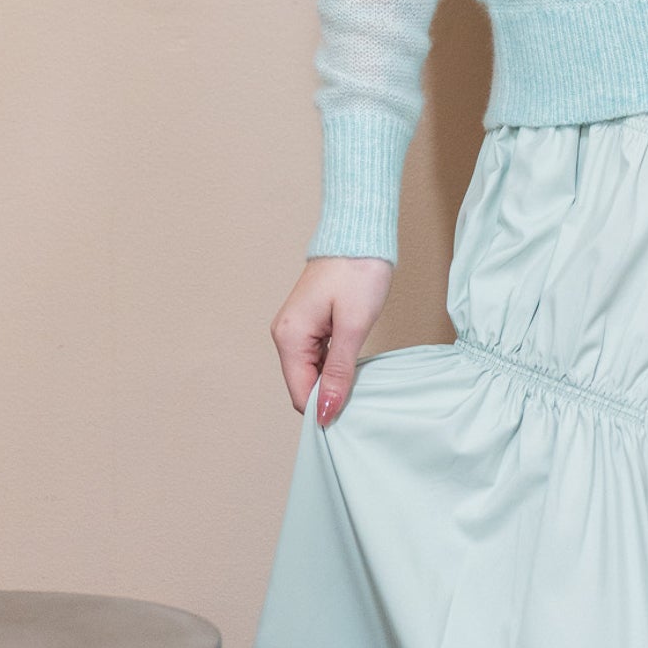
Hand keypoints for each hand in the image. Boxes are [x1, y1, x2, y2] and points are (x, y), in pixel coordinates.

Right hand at [270, 256, 394, 426]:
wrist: (359, 233)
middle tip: (361, 394)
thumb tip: (326, 412)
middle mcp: (285, 334)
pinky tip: (353, 363)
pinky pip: (317, 356)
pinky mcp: (310, 321)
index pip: (300, 393)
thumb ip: (338, 372)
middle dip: (328, 395)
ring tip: (360, 377)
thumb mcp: (352, 326)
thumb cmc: (358, 273)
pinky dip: (333, 365)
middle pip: (303, 384)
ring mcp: (296, 327)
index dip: (323, 409)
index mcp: (289, 337)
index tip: (351, 414)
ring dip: (332, 380)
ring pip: (311, 371)